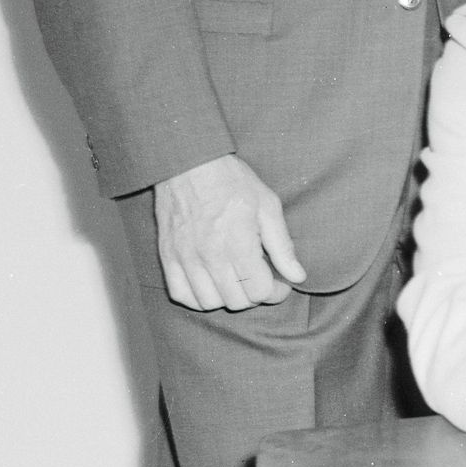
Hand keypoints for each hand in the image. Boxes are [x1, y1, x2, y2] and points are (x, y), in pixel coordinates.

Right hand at [152, 154, 305, 311]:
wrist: (189, 163)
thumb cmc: (232, 181)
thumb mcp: (268, 207)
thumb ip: (283, 246)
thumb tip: (298, 276)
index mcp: (237, 242)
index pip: (258, 291)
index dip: (275, 292)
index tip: (280, 283)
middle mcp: (209, 255)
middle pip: (236, 301)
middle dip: (255, 295)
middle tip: (261, 279)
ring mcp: (185, 258)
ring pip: (209, 303)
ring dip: (228, 298)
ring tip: (238, 281)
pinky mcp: (167, 256)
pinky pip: (181, 295)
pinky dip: (198, 298)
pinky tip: (212, 285)